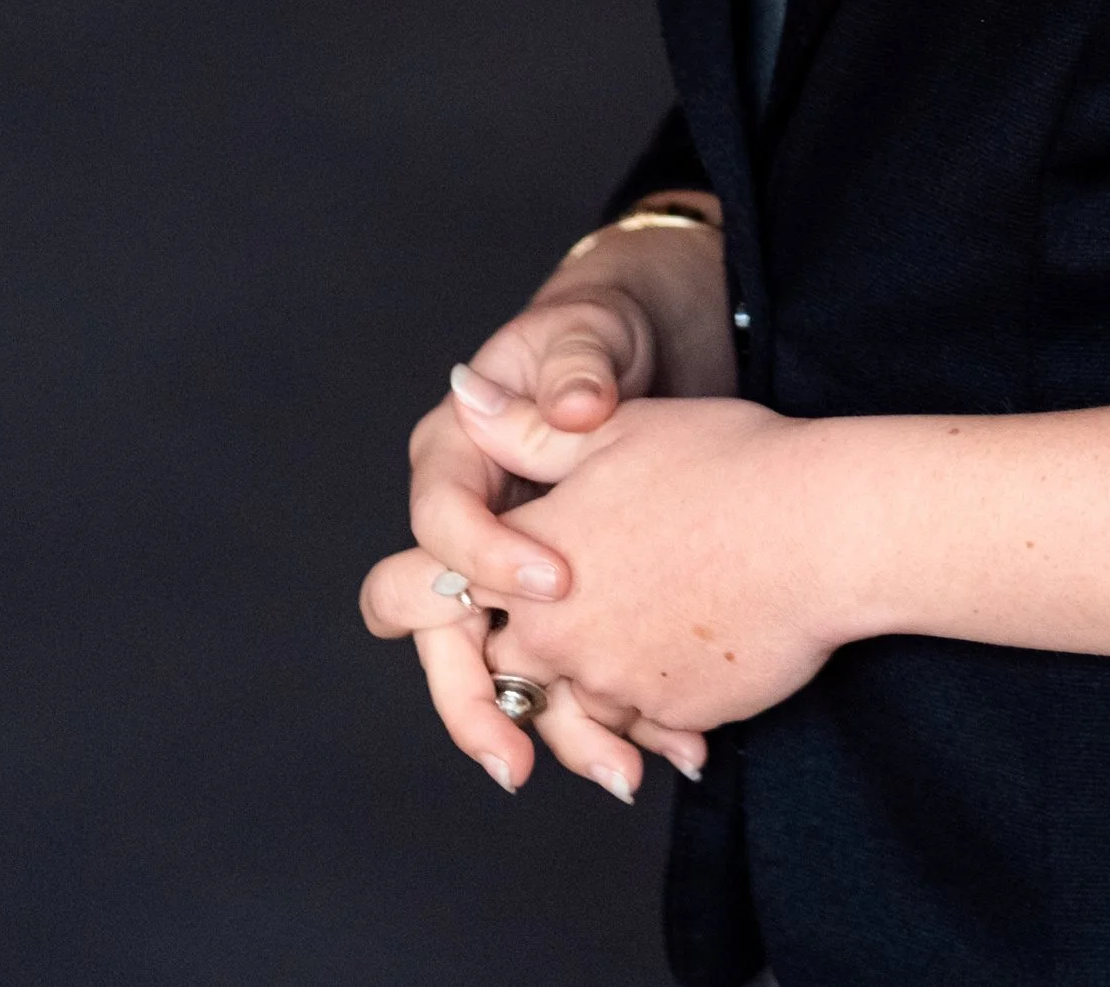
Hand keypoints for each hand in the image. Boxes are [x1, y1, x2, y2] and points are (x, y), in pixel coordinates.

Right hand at [359, 206, 736, 796]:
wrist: (645, 352)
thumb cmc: (602, 336)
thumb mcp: (589, 335)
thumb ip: (575, 367)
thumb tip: (572, 401)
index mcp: (455, 458)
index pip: (440, 523)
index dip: (486, 556)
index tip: (553, 582)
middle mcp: (468, 528)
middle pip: (443, 633)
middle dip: (476, 702)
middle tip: (517, 760)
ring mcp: (507, 574)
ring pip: (507, 672)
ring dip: (556, 731)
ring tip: (619, 774)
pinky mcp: (558, 601)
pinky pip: (564, 670)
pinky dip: (613, 712)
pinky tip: (670, 745)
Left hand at [369, 382, 830, 761]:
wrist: (823, 528)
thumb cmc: (723, 463)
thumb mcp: (612, 432)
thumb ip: (524, 427)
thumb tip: (460, 392)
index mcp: (521, 567)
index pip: (421, 597)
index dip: (408, 598)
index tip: (418, 602)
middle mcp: (554, 640)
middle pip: (504, 668)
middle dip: (518, 659)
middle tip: (560, 624)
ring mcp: (615, 686)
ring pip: (576, 705)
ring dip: (590, 692)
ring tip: (639, 643)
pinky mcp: (675, 714)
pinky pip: (643, 722)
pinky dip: (654, 708)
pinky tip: (690, 663)